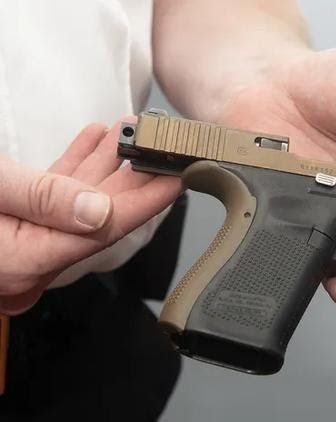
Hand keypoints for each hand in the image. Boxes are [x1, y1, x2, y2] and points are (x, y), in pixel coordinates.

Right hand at [0, 120, 181, 314]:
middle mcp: (32, 253)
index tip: (179, 179)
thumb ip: (42, 200)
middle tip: (164, 150)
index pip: (107, 230)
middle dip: (134, 177)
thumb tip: (98, 211)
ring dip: (106, 164)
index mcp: (29, 257)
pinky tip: (94, 140)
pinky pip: (53, 194)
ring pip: (78, 199)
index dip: (147, 202)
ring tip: (130, 132)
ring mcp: (23, 238)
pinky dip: (75, 166)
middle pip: (101, 215)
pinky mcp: (13, 220)